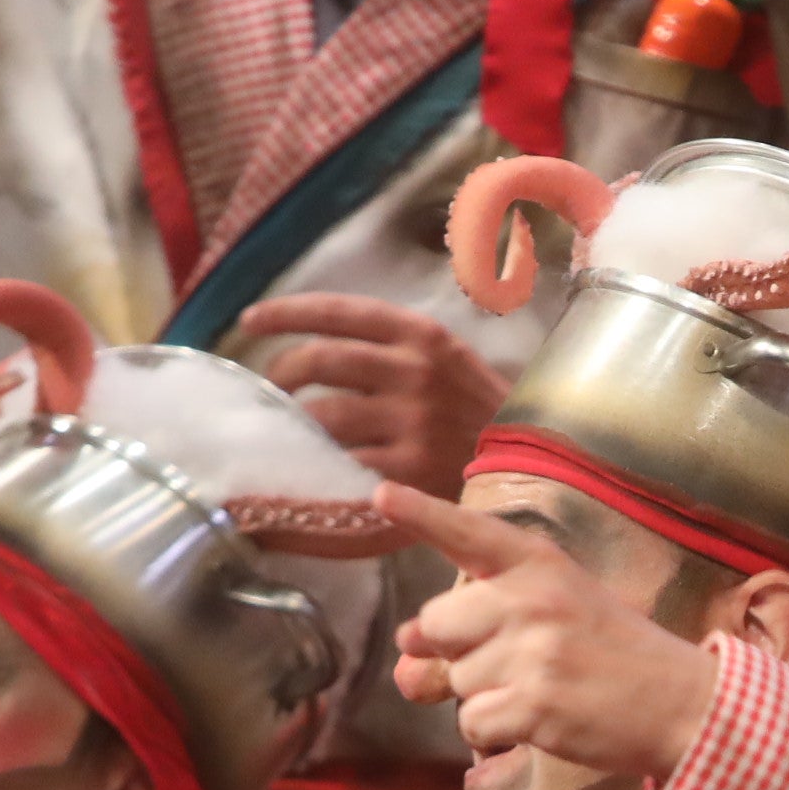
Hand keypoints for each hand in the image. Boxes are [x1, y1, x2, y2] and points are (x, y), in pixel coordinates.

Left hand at [243, 295, 510, 500]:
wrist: (537, 468)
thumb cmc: (482, 417)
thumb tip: (315, 349)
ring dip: (291, 427)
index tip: (251, 321)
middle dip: (280, 376)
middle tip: (270, 395)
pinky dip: (310, 474)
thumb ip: (395, 349)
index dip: (285, 313)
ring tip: (286, 437)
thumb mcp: (450, 362)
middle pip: (316, 360)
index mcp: (423, 335)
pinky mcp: (408, 472)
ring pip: (320, 416)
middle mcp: (415, 371)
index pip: (337, 312)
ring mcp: (411, 423)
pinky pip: (339, 468)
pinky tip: (296, 478)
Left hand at [379, 483, 721, 774]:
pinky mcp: (536, 705)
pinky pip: (473, 723)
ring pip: (454, 681)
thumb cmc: (616, 654)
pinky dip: (497, 731)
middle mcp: (532, 600)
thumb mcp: (558, 613)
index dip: (421, 514)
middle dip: (456, 653)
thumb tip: (404, 652)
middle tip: (515, 662)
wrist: (685, 704)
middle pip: (434, 625)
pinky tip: (541, 720)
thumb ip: (480, 622)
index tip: (380, 494)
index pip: (469, 534)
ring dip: (485, 696)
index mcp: (540, 564)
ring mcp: (533, 653)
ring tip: (542, 690)